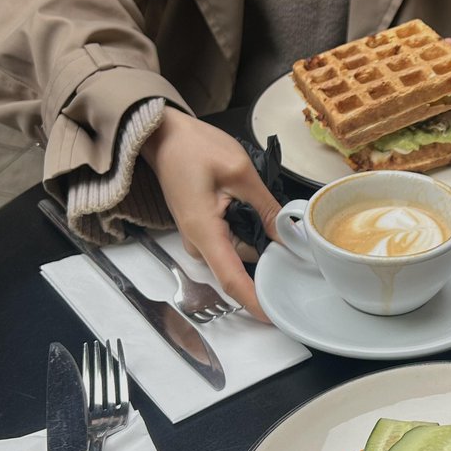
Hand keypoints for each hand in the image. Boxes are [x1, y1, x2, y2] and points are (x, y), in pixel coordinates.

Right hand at [140, 109, 281, 321]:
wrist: (162, 134)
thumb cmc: (195, 148)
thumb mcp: (240, 173)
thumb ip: (266, 208)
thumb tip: (289, 236)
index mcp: (205, 232)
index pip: (232, 280)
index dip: (255, 301)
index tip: (276, 316)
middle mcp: (198, 243)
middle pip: (241, 265)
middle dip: (266, 252)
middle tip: (286, 227)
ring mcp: (198, 238)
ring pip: (238, 252)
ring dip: (256, 236)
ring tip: (258, 203)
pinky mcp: (202, 230)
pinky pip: (230, 241)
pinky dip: (246, 230)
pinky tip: (250, 207)